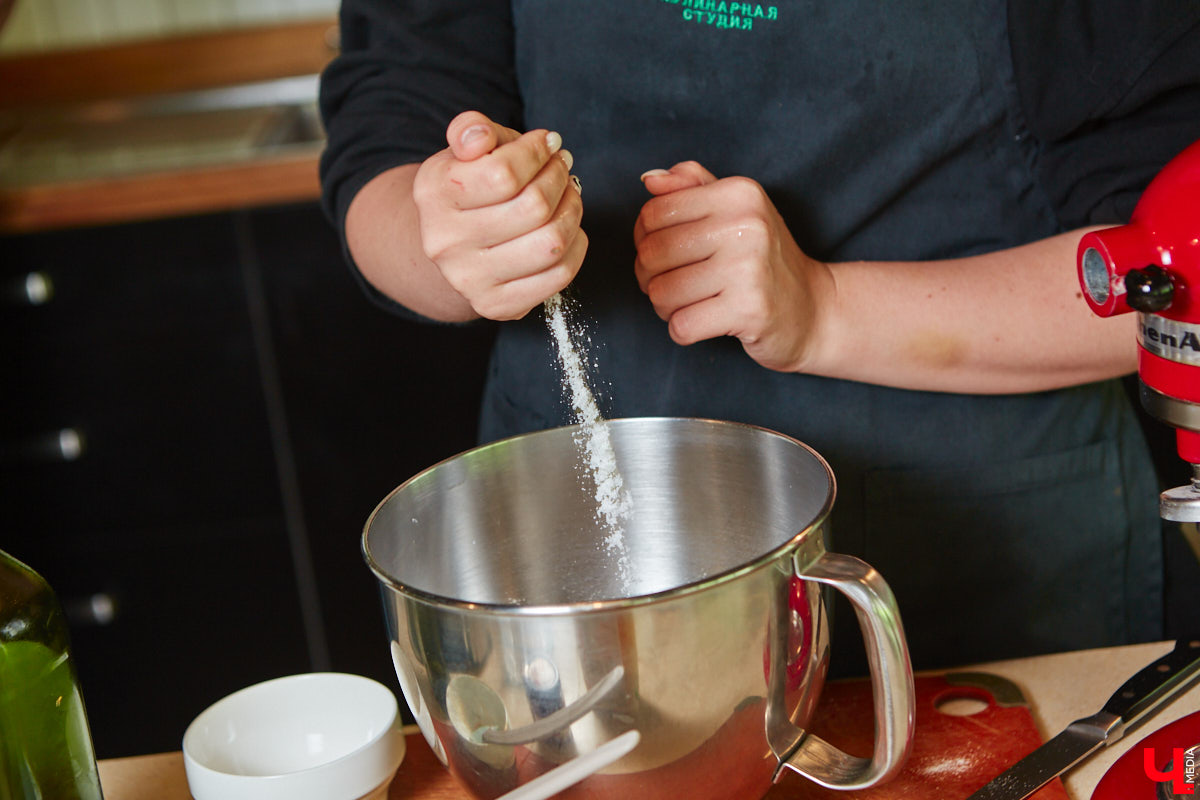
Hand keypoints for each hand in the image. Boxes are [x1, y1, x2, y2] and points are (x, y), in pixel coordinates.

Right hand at [412, 111, 585, 319]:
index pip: (505, 173)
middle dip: (559, 177)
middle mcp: (445, 242)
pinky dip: (576, 246)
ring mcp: (469, 279)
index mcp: (434, 194)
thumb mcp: (466, 150)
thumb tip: (478, 138)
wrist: (451, 244)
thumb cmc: (471, 188)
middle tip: (562, 167)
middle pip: (534, 207)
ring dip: (572, 210)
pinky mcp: (495, 306)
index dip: (537, 152)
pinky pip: (559, 275)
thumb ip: (472, 130)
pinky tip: (566, 228)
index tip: (546, 143)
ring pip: (551, 243)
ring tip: (568, 194)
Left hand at [633, 162, 834, 372]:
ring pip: (662, 292)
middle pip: (653, 253)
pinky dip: (682, 331)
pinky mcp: (750, 310)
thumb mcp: (735, 210)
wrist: (813, 309)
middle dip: (648, 277)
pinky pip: (682, 325)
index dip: (643, 239)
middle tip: (670, 285)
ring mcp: (749, 268)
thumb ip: (692, 187)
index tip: (660, 255)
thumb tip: (649, 180)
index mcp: (739, 193)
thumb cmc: (763, 259)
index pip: (654, 213)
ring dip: (665, 307)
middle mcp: (747, 225)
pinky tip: (703, 323)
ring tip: (689, 304)